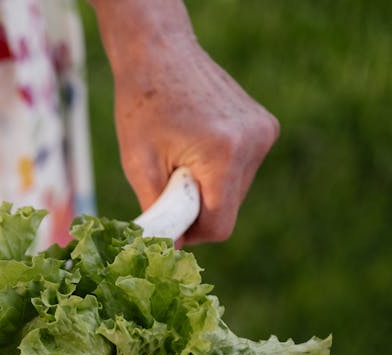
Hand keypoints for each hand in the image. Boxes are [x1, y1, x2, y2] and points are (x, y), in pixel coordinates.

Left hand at [92, 0, 278, 243]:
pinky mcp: (265, 126)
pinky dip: (217, 170)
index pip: (219, 225)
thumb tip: (167, 251)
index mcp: (224, 156)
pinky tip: (196, 144)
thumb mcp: (139, 166)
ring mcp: (264, 132)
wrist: (159, 55)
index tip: (168, 228)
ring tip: (180, 159)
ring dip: (207, 189)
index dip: (191, 235)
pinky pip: (241, 169)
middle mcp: (254, 144)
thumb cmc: (141, 108)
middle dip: (197, 209)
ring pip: (236, 190)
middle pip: (228, 208)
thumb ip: (158, 212)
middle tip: (167, 186)